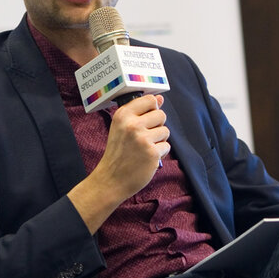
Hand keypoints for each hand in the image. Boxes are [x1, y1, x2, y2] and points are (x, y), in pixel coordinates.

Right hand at [68, 95, 169, 232]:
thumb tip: (160, 98)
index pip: (149, 99)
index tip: (147, 118)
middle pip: (161, 114)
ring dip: (159, 140)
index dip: (152, 109)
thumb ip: (140, 112)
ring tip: (145, 148)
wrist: (111, 179)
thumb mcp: (122, 128)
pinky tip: (147, 158)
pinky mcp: (152, 153)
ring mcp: (143, 139)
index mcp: (123, 115)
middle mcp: (132, 124)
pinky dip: (160, 154)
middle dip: (157, 126)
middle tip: (145, 137)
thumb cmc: (118, 153)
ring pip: (165, 131)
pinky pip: (166, 146)